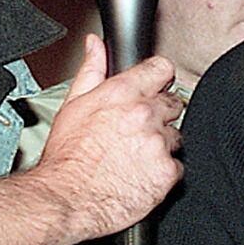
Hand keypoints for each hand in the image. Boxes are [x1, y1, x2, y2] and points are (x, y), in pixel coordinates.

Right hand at [35, 35, 183, 239]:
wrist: (66, 199)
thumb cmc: (66, 157)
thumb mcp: (73, 105)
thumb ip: (91, 70)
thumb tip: (95, 45)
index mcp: (123, 93)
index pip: (161, 69)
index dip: (158, 79)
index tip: (155, 88)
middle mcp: (145, 114)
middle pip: (172, 103)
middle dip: (160, 115)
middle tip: (136, 132)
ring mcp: (158, 143)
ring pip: (175, 136)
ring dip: (161, 144)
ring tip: (134, 157)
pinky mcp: (167, 171)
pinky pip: (177, 166)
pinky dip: (163, 171)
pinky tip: (141, 175)